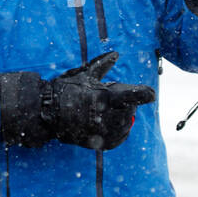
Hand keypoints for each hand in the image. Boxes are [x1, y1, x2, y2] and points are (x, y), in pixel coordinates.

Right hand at [0, 51, 155, 150]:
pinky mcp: (97, 142)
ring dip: (123, 118)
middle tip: (114, 100)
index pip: (133, 96)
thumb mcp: (84, 74)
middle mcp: (105, 116)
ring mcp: (101, 131)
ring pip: (125, 125)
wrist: (46, 112)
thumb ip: (102, 65)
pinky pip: (117, 139)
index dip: (144, 94)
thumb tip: (116, 54)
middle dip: (126, 104)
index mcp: (104, 97)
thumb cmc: (66, 90)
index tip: (151, 94)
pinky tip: (113, 126)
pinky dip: (119, 133)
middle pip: (130, 110)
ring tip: (110, 111)